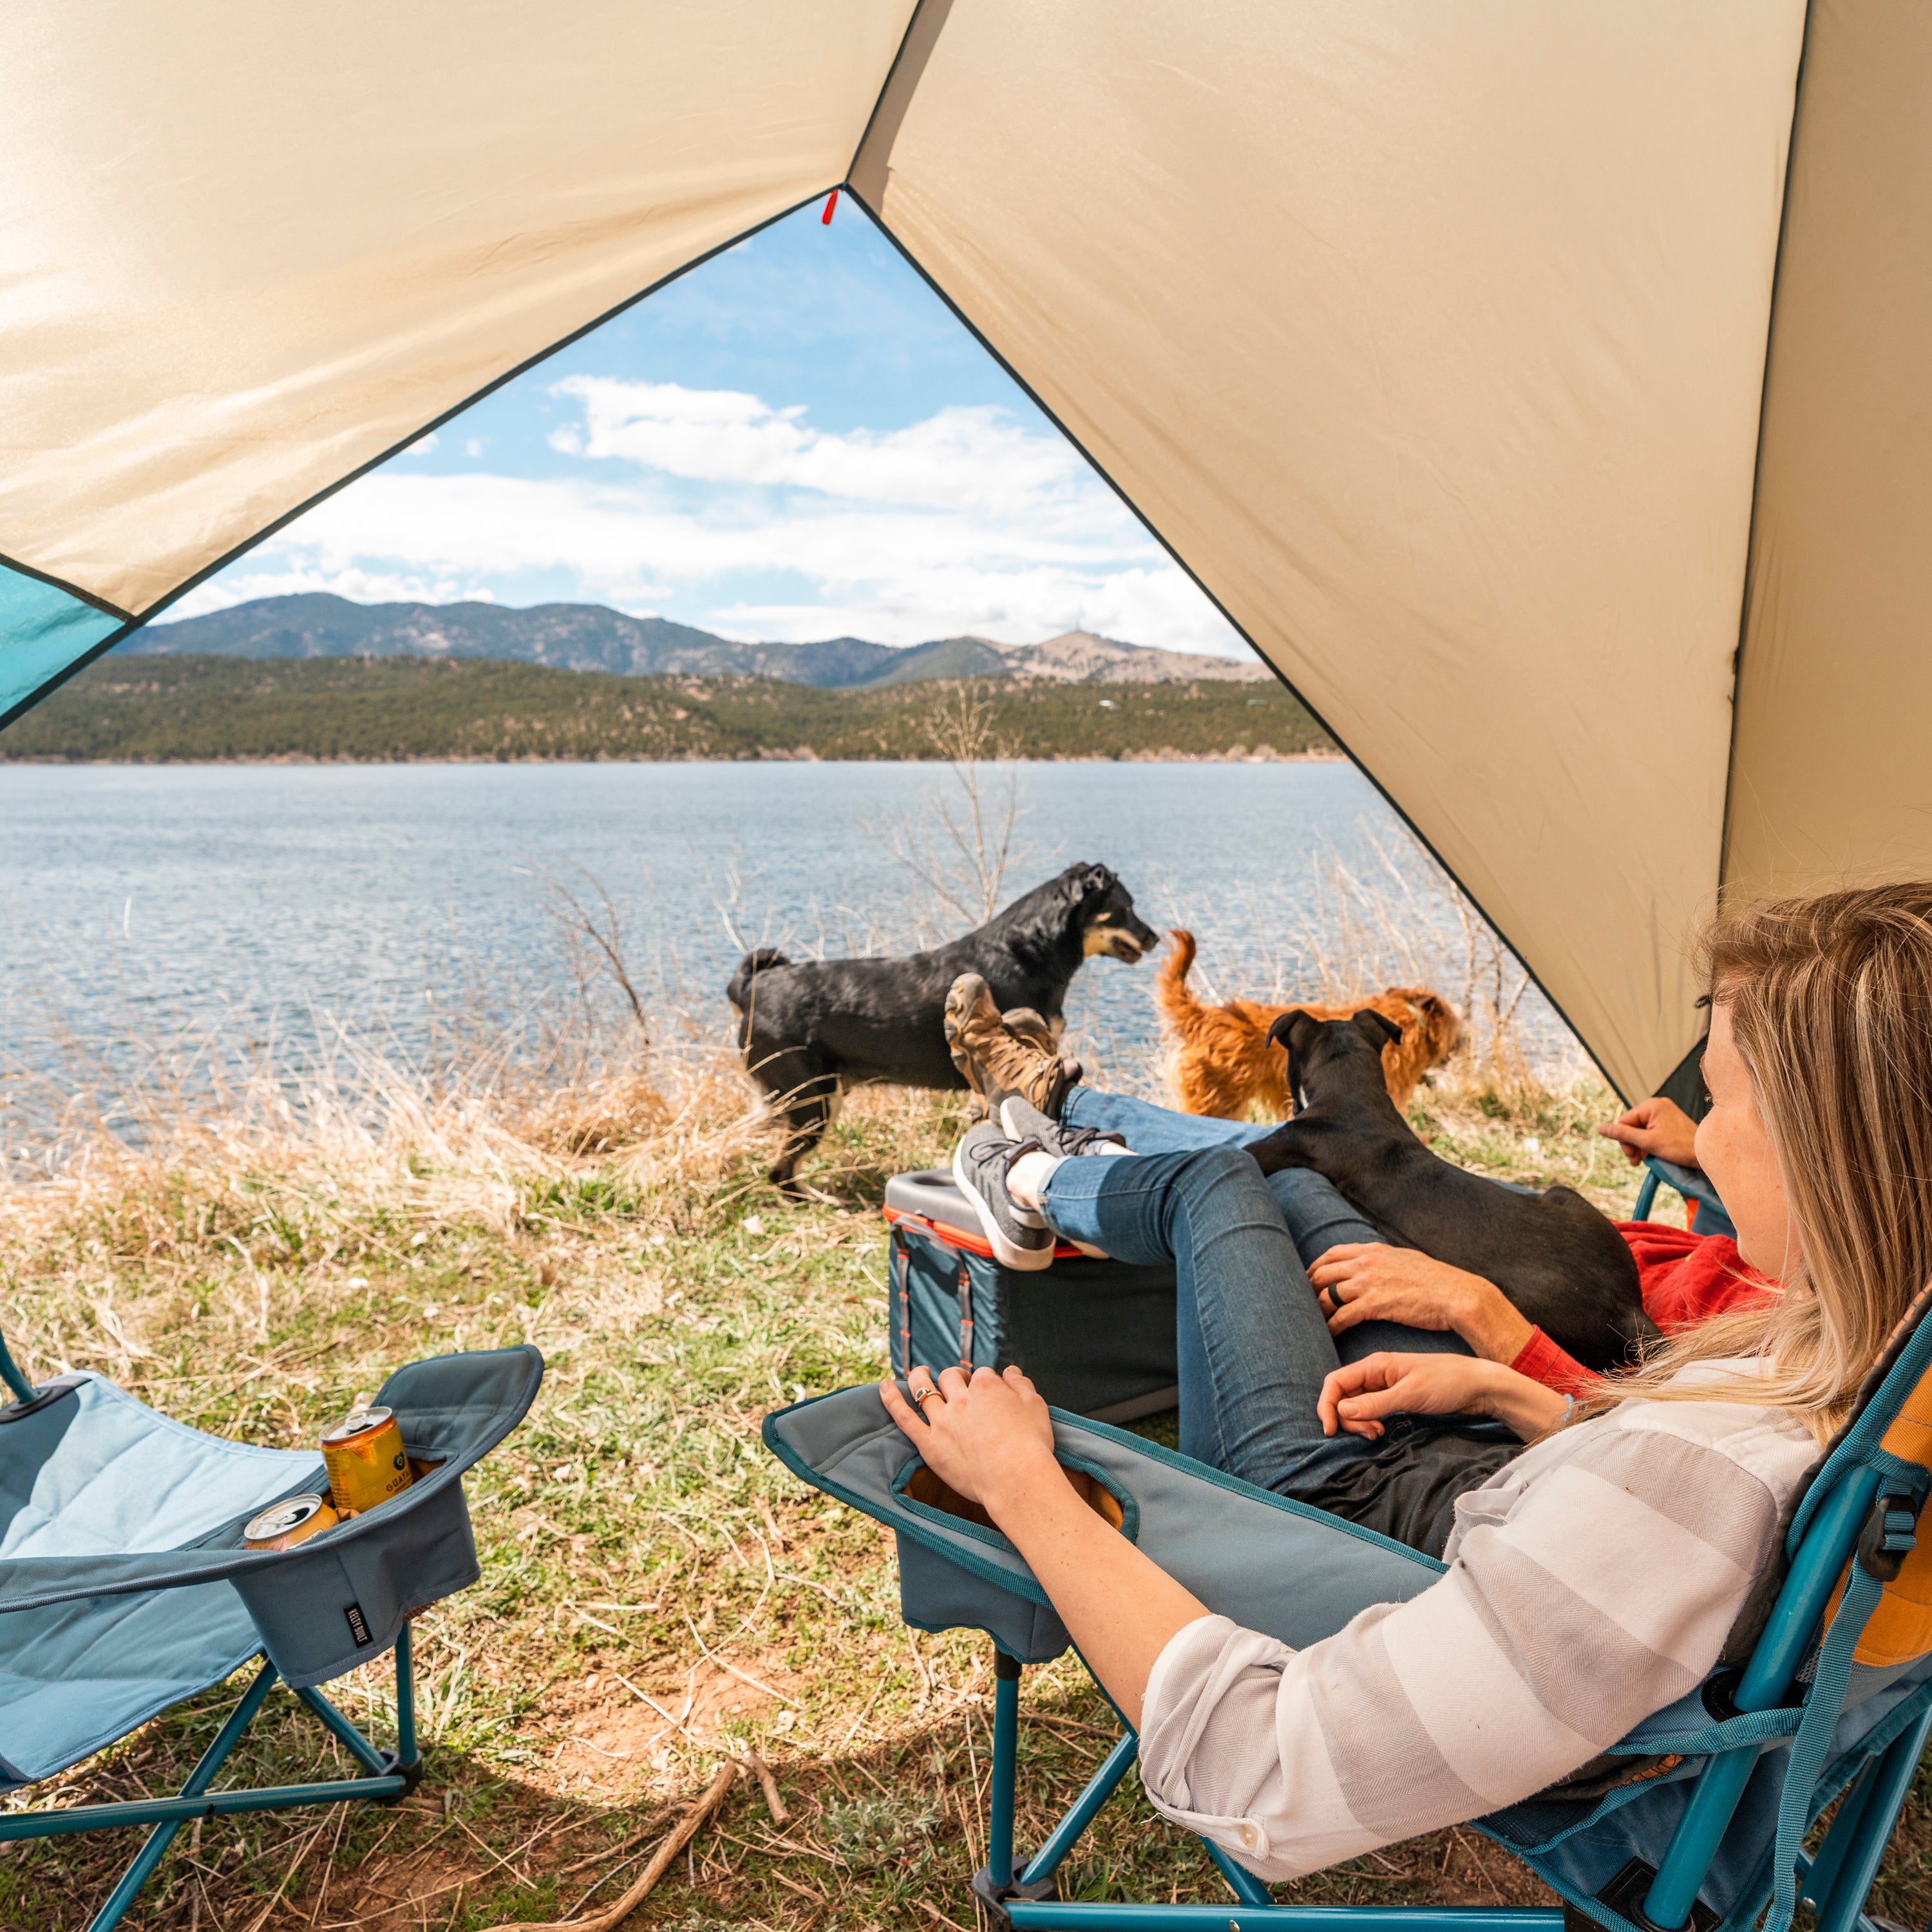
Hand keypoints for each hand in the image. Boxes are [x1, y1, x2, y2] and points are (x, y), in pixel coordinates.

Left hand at [879, 1364, 1058, 1517]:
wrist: (1017, 1480)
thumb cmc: (1033, 1446)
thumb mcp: (1036, 1407)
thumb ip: (1021, 1385)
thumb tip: (1010, 1371)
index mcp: (987, 1386)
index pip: (983, 1375)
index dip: (987, 1384)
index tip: (991, 1395)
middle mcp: (962, 1398)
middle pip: (952, 1378)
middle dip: (956, 1378)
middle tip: (960, 1385)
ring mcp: (943, 1421)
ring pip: (924, 1389)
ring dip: (920, 1377)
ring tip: (920, 1372)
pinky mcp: (930, 1444)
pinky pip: (904, 1417)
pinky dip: (891, 1400)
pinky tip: (884, 1386)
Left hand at [1308, 1243, 1533, 1364]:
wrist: (1457, 1295)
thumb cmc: (1438, 1281)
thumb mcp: (1407, 1259)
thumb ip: (1387, 1259)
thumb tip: (1378, 1261)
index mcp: (1374, 1250)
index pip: (1332, 1254)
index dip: (1316, 1267)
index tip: (1309, 1279)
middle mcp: (1366, 1262)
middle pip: (1323, 1273)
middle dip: (1308, 1288)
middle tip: (1300, 1303)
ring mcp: (1368, 1282)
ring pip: (1327, 1295)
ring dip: (1315, 1310)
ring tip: (1309, 1322)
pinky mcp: (1374, 1305)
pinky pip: (1341, 1316)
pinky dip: (1330, 1326)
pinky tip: (1326, 1335)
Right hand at [1317, 1352, 1568, 1442]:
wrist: (1480, 1386)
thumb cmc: (1447, 1383)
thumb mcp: (1410, 1395)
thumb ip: (1374, 1403)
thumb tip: (1341, 1410)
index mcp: (1375, 1365)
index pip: (1335, 1381)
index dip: (1327, 1405)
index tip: (1330, 1431)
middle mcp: (1375, 1373)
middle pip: (1343, 1396)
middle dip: (1347, 1418)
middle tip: (1370, 1434)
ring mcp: (1385, 1386)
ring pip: (1355, 1405)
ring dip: (1359, 1422)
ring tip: (1378, 1434)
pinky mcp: (1395, 1397)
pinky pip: (1370, 1410)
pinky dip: (1371, 1422)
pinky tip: (1383, 1430)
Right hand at [1598, 1096, 1699, 1168]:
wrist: (1705, 1154)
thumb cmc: (1680, 1147)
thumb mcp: (1648, 1142)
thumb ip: (1623, 1134)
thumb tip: (1601, 1128)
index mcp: (1652, 1106)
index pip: (1625, 1121)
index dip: (1624, 1140)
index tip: (1631, 1156)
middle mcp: (1657, 1105)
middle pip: (1632, 1125)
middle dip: (1632, 1144)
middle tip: (1637, 1161)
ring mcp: (1664, 1113)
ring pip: (1641, 1130)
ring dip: (1640, 1146)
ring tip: (1644, 1159)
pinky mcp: (1669, 1121)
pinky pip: (1651, 1130)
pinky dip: (1648, 1143)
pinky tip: (1651, 1153)